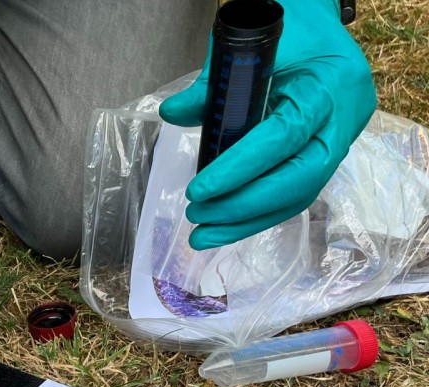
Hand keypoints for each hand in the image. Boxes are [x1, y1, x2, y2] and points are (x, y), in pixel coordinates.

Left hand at [159, 0, 376, 249]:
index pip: (283, 137)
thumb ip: (212, 83)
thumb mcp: (248, 44)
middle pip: (299, 179)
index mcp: (329, 86)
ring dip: (247, 220)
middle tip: (197, 215)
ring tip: (202, 233)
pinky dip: (258, 212)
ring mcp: (340, 139)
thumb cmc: (286, 28)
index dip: (239, 169)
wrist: (317, 23)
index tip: (199, 190)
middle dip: (244, 206)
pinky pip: (295, 191)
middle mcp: (343, 119)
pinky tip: (225, 226)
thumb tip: (172, 113)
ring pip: (299, 194)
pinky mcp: (326, 153)